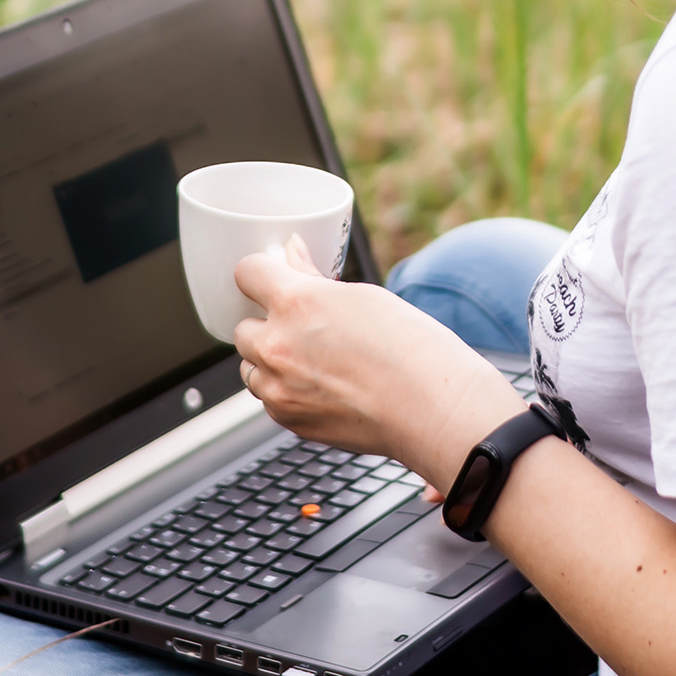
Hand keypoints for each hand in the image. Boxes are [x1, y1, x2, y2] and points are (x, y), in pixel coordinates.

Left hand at [232, 236, 522, 489]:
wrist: (432, 410)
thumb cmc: (411, 351)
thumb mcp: (362, 297)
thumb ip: (313, 279)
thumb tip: (291, 254)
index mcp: (297, 303)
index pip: (247, 272)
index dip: (260, 272)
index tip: (271, 276)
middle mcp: (278, 346)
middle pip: (242, 327)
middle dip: (267, 323)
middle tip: (304, 326)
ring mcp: (279, 388)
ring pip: (251, 366)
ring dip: (270, 359)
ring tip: (315, 360)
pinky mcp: (288, 420)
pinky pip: (268, 398)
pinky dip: (284, 390)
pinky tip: (322, 385)